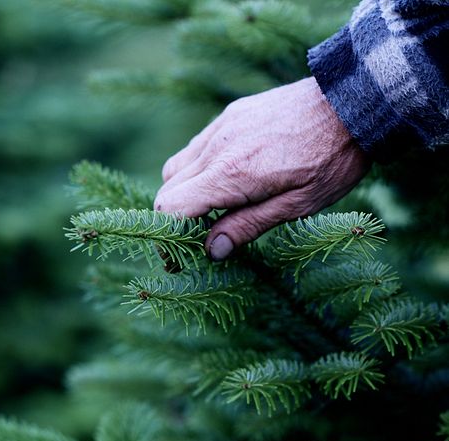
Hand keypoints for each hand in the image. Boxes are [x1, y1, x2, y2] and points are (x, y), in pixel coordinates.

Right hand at [154, 77, 369, 260]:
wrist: (353, 101)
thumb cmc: (331, 160)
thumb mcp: (298, 206)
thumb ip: (249, 226)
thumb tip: (212, 250)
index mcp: (231, 175)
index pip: (172, 208)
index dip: (169, 238)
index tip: (177, 259)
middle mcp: (216, 149)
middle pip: (167, 190)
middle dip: (173, 219)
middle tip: (194, 239)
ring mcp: (220, 129)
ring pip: (176, 167)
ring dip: (183, 193)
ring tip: (210, 209)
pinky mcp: (229, 116)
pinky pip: (196, 148)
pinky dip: (196, 170)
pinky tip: (224, 178)